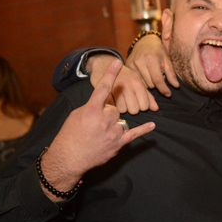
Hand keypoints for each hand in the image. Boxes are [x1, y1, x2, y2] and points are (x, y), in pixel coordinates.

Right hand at [42, 60, 155, 199]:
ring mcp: (113, 132)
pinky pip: (134, 134)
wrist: (69, 158)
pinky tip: (152, 125)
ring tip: (100, 134)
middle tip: (95, 124)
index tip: (117, 62)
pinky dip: (144, 130)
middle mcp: (104, 120)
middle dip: (107, 114)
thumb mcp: (76, 116)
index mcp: (91, 111)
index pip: (103, 89)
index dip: (110, 74)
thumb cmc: (70, 136)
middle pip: (114, 108)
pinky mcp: (118, 144)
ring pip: (121, 120)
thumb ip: (91, 107)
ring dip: (113, 124)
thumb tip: (103, 104)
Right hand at [89, 55, 157, 113]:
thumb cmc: (125, 75)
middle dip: (132, 108)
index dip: (142, 107)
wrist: (105, 64)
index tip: (139, 102)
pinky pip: (112, 106)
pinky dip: (113, 106)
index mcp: (138, 83)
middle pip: (134, 110)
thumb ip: (147, 96)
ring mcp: (115, 88)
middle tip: (129, 102)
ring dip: (122, 108)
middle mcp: (127, 85)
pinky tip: (113, 100)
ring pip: (123, 110)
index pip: (145, 106)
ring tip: (120, 100)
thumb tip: (155, 109)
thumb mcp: (138, 81)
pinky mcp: (105, 92)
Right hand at [126, 33, 177, 96]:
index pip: (157, 79)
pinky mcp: (127, 67)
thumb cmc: (158, 51)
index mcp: (151, 59)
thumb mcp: (167, 59)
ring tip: (152, 75)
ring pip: (143, 84)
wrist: (144, 41)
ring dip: (150, 83)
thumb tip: (175, 86)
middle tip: (159, 76)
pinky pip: (136, 80)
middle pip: (150, 84)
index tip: (168, 94)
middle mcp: (140, 62)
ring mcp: (132, 64)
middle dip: (157, 84)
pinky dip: (143, 81)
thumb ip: (171, 73)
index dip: (164, 89)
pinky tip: (146, 76)